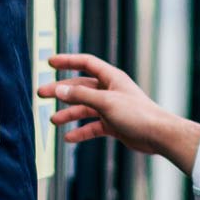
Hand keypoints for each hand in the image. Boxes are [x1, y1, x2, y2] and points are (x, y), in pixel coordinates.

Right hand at [36, 53, 199, 173]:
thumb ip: (81, 95)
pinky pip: (92, 126)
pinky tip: (69, 138)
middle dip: (61, 91)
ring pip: (85, 108)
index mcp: (111, 78)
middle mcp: (110, 90)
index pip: (86, 63)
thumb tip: (59, 89)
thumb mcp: (105, 102)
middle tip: (42, 94)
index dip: (67, 61)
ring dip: (69, 113)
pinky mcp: (113, 124)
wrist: (158, 135)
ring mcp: (111, 108)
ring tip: (53, 120)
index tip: (50, 62)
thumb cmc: (137, 114)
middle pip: (80, 87)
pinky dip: (81, 131)